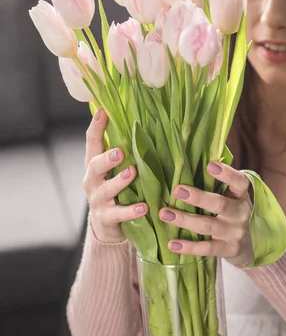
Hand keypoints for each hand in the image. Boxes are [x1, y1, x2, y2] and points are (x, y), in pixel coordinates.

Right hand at [82, 108, 147, 242]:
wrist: (106, 224)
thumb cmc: (116, 189)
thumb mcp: (114, 169)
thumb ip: (122, 150)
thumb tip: (138, 120)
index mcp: (94, 164)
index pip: (92, 142)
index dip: (96, 126)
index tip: (103, 111)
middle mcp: (92, 180)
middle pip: (94, 166)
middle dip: (106, 158)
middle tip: (120, 152)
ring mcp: (98, 199)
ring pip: (105, 190)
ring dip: (119, 181)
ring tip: (132, 173)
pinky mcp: (107, 217)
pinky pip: (118, 214)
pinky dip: (130, 211)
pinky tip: (143, 207)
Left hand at [159, 163, 252, 266]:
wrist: (251, 246)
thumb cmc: (233, 213)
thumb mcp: (233, 197)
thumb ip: (218, 184)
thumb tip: (190, 160)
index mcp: (240, 196)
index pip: (239, 182)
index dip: (227, 173)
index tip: (210, 165)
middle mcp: (240, 213)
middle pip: (220, 204)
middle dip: (198, 197)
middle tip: (177, 190)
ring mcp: (234, 233)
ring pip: (208, 225)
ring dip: (185, 220)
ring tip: (164, 213)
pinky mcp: (228, 250)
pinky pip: (206, 248)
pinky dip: (189, 247)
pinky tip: (172, 243)